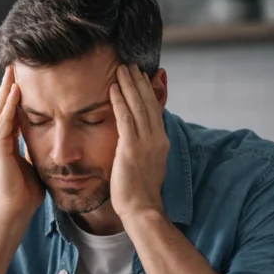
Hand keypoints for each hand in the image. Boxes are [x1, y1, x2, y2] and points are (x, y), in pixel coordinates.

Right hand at [0, 66, 44, 221]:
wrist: (13, 212)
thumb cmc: (25, 194)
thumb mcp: (32, 165)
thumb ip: (33, 151)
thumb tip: (47, 143)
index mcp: (3, 145)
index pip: (8, 114)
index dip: (13, 96)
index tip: (21, 78)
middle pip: (1, 107)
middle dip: (7, 86)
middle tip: (14, 66)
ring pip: (0, 110)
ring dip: (7, 89)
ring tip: (13, 70)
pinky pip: (5, 122)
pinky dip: (10, 105)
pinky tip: (16, 90)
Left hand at [109, 64, 168, 220]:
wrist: (141, 209)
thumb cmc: (139, 191)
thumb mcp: (146, 164)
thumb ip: (143, 147)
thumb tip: (138, 138)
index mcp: (161, 141)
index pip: (154, 109)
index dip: (148, 91)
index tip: (142, 75)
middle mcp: (157, 138)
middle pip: (148, 103)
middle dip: (139, 82)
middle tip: (130, 64)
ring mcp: (146, 143)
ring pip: (138, 106)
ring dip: (129, 85)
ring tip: (121, 69)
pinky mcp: (131, 148)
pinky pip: (125, 119)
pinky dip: (120, 102)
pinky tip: (113, 89)